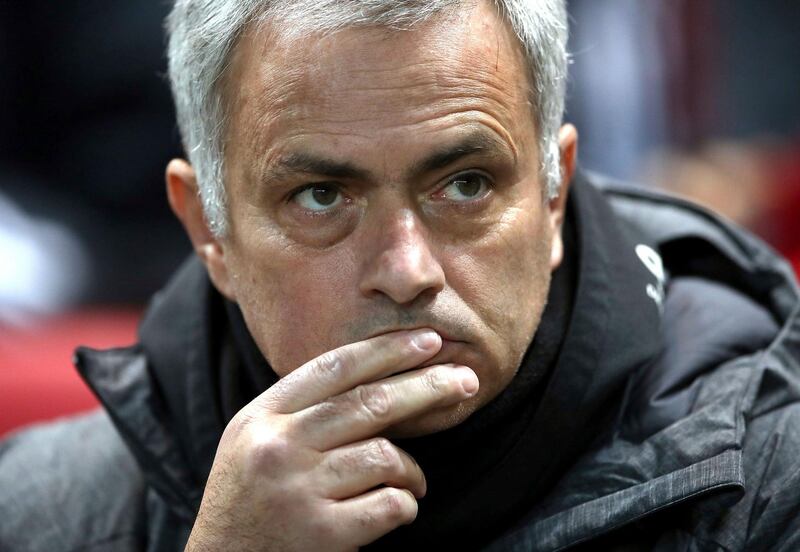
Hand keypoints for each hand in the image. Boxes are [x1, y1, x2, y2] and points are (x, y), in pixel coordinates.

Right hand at [185, 329, 478, 551]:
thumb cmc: (248, 500)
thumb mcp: (256, 441)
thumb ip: (303, 410)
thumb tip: (382, 378)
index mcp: (261, 417)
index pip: (335, 368)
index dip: (387, 350)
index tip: (429, 340)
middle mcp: (277, 448)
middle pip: (370, 404)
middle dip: (427, 387)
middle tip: (467, 380)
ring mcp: (297, 492)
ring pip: (385, 456)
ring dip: (413, 469)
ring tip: (414, 481)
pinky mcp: (320, 535)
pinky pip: (389, 504)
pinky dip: (406, 504)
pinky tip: (400, 507)